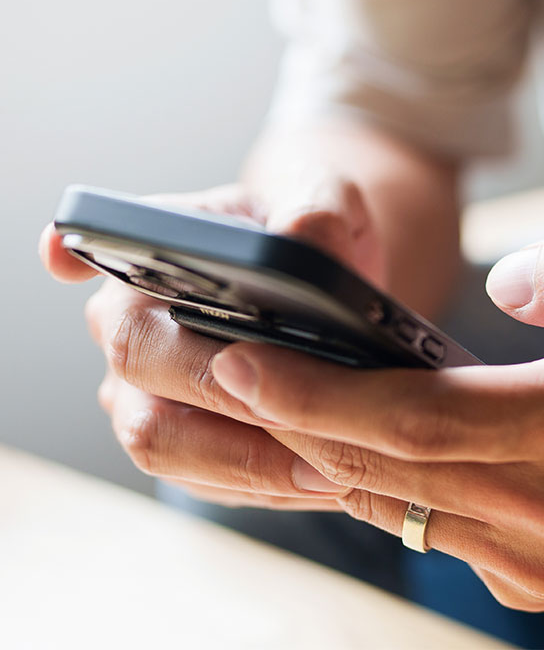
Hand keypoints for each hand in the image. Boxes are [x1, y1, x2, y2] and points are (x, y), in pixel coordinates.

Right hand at [40, 178, 382, 510]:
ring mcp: (148, 390)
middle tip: (307, 418)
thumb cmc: (313, 239)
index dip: (74, 257)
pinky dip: (261, 486)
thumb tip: (300, 236)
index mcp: (154, 256)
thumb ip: (316, 213)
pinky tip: (319, 479)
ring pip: (163, 444)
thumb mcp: (324, 208)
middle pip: (141, 370)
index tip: (63, 256)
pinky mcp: (185, 442)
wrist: (329, 292)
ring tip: (328, 469)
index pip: (97, 253)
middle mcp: (134, 324)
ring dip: (245, 463)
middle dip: (228, 400)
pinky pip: (206, 480)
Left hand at [210, 227, 543, 613]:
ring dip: (322, 456)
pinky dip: (377, 489)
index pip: (424, 416)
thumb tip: (506, 287)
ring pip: (400, 508)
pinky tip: (343, 448)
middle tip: (226, 373)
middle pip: (390, 468)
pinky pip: (433, 533)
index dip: (324, 392)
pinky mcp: (541, 585)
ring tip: (265, 404)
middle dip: (293, 422)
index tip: (249, 359)